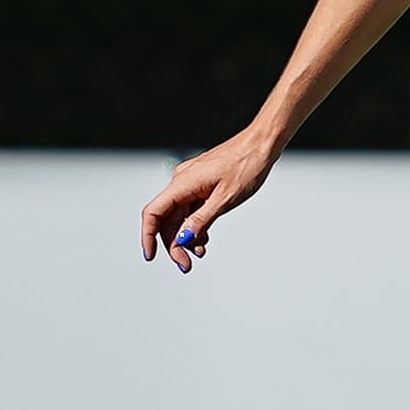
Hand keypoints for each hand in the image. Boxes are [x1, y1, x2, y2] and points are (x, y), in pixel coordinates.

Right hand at [140, 128, 279, 273]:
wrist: (261, 145)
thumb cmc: (247, 165)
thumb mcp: (225, 199)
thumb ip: (201, 220)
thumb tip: (183, 238)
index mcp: (183, 183)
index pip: (153, 213)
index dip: (148, 236)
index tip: (151, 255)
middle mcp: (182, 182)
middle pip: (167, 219)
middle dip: (173, 244)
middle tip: (185, 264)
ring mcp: (191, 183)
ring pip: (180, 216)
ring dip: (186, 237)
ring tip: (198, 253)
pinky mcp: (201, 184)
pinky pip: (191, 209)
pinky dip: (195, 225)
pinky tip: (203, 239)